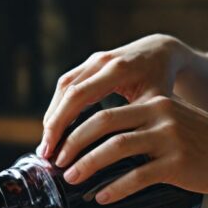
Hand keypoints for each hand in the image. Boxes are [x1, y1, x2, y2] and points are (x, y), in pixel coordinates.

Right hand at [39, 35, 189, 158]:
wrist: (161, 51)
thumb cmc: (162, 81)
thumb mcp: (158, 102)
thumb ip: (138, 122)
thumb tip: (118, 155)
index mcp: (118, 69)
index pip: (79, 96)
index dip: (62, 123)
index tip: (54, 150)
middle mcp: (101, 61)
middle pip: (66, 92)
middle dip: (52, 124)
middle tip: (44, 153)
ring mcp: (92, 61)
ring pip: (62, 88)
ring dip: (52, 117)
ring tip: (47, 145)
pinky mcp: (87, 65)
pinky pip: (66, 86)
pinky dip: (59, 108)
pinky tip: (56, 130)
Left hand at [55, 95, 207, 204]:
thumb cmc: (200, 146)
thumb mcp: (170, 124)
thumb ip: (139, 127)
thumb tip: (95, 146)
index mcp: (153, 103)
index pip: (102, 111)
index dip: (74, 130)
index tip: (58, 147)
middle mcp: (159, 115)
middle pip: (101, 125)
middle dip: (73, 145)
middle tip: (57, 163)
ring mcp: (169, 139)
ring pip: (115, 149)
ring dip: (87, 165)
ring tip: (71, 179)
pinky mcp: (178, 163)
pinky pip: (138, 176)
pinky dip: (115, 188)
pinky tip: (101, 197)